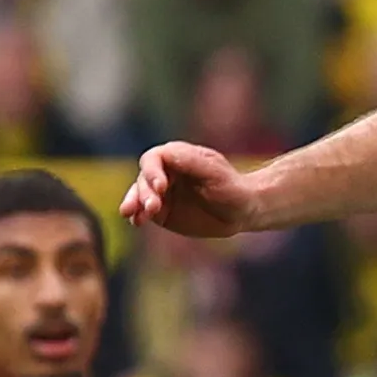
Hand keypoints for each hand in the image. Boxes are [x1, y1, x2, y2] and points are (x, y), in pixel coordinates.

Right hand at [122, 140, 255, 238]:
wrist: (242, 211)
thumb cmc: (232, 187)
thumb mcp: (215, 172)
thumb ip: (191, 162)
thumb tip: (166, 155)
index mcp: (176, 156)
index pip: (154, 159)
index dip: (152, 171)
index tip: (161, 187)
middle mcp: (165, 172)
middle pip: (144, 178)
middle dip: (144, 192)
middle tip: (153, 207)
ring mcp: (162, 193)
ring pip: (140, 195)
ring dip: (135, 204)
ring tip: (134, 215)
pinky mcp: (162, 212)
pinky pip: (145, 212)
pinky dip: (138, 216)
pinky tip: (136, 221)